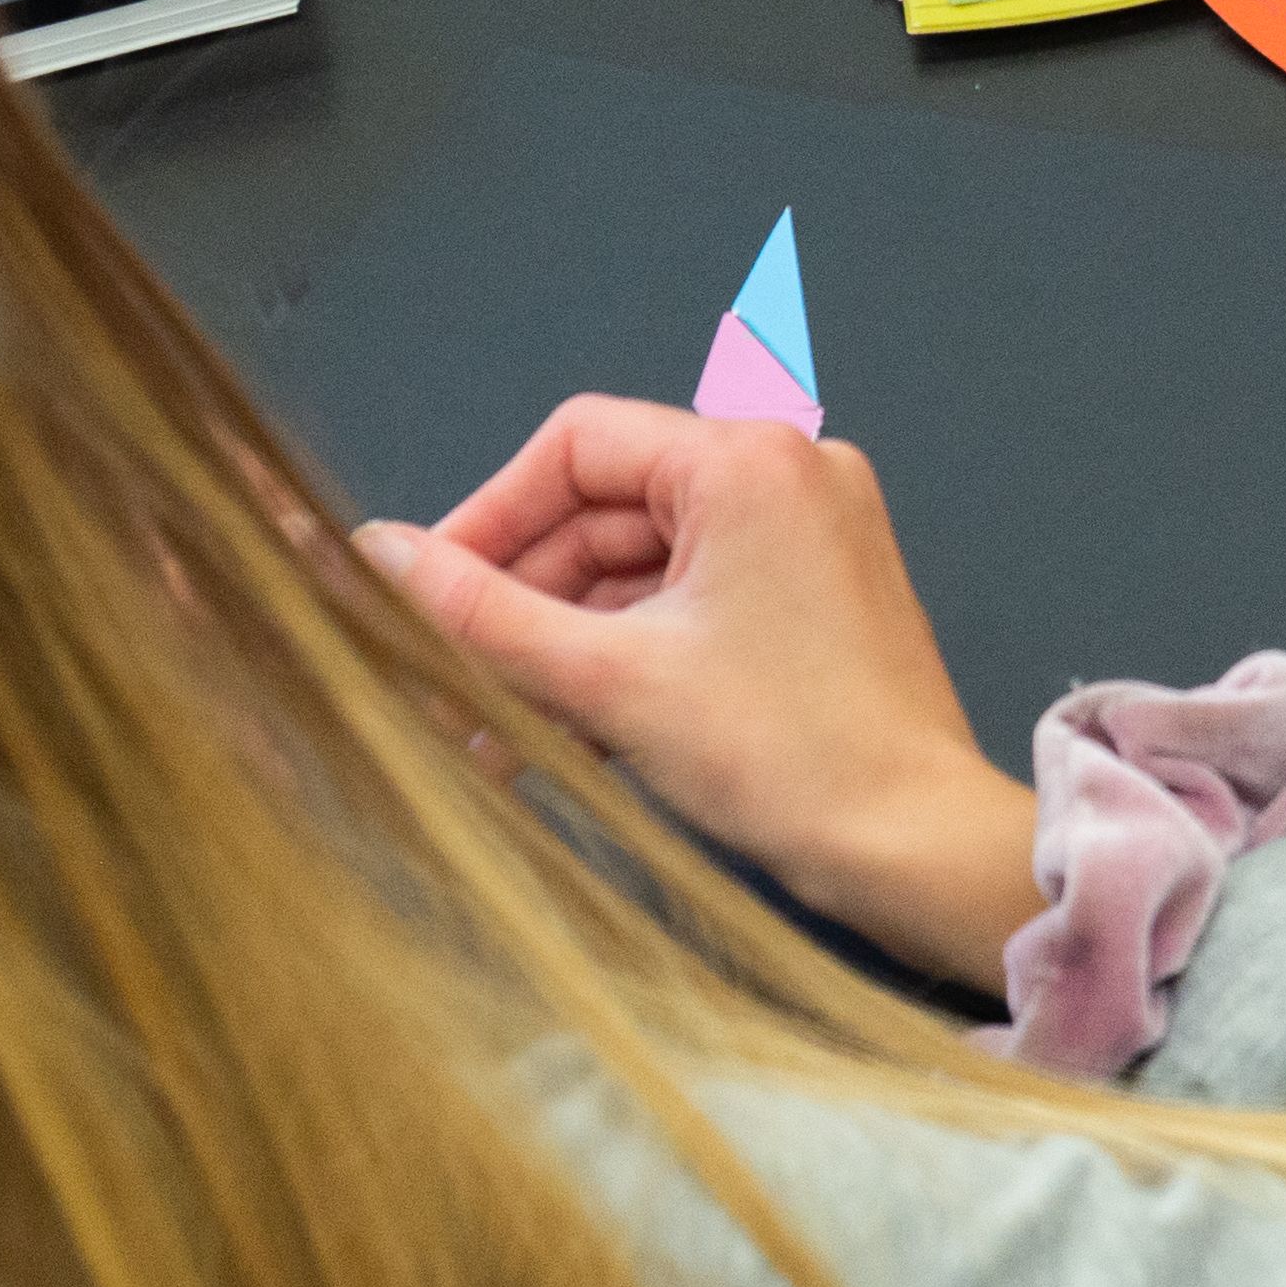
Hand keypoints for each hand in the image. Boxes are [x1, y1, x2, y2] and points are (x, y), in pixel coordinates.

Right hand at [359, 397, 1043, 992]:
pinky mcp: (809, 597)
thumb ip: (482, 612)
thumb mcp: (606, 678)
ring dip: (558, 645)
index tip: (419, 593)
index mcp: (750, 461)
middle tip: (440, 683)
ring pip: (637, 569)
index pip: (577, 445)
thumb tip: (375, 555)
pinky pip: (685, 604)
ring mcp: (805, 536)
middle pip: (604, 510)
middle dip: (517, 602)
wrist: (910, 841)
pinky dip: (619, 658)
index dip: (487, 517)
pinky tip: (547, 737)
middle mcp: (786, 475)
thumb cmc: (780, 751)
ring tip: (480, 732)